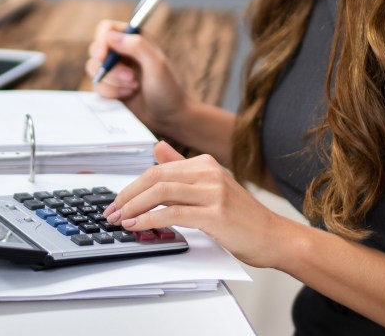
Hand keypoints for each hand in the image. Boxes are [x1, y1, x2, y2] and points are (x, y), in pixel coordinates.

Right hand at [85, 20, 187, 135]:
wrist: (168, 117)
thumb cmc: (167, 89)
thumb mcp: (156, 65)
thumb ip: (137, 46)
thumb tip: (111, 36)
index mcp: (134, 38)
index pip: (107, 28)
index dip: (102, 41)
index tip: (104, 56)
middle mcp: (122, 51)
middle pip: (96, 49)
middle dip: (110, 68)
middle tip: (130, 77)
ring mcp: (114, 69)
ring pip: (93, 68)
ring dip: (112, 81)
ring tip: (133, 87)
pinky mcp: (109, 86)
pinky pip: (96, 85)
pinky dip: (110, 92)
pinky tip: (127, 94)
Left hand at [103, 141, 298, 267]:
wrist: (273, 237)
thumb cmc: (241, 217)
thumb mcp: (211, 187)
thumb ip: (182, 168)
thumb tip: (156, 148)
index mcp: (205, 163)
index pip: (158, 169)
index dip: (133, 186)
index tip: (117, 202)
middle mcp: (209, 172)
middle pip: (156, 177)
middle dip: (128, 195)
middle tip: (111, 212)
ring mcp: (213, 191)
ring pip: (161, 192)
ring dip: (134, 207)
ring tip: (120, 220)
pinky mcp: (215, 213)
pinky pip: (173, 213)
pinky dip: (150, 219)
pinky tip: (138, 225)